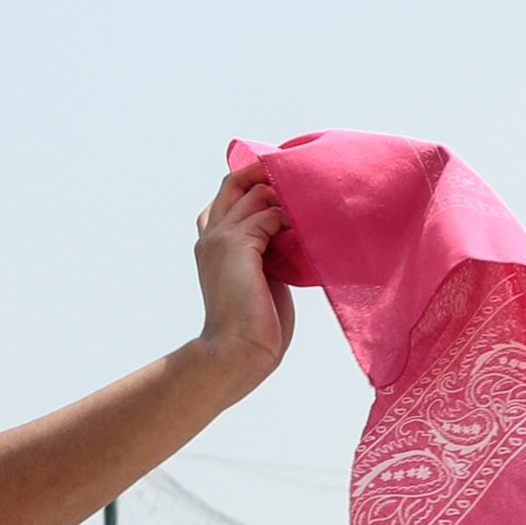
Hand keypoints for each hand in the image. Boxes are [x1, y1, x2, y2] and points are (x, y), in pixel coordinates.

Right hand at [190, 162, 295, 393]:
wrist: (239, 352)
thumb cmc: (255, 326)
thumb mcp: (262, 279)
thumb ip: (268, 252)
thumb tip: (293, 233)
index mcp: (212, 244)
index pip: (228, 198)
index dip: (253, 185)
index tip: (286, 187)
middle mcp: (211, 235)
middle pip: (234, 183)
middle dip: (265, 173)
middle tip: (301, 178)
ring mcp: (221, 237)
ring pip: (253, 193)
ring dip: (284, 194)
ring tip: (314, 202)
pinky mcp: (237, 244)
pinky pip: (268, 214)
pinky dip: (291, 217)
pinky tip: (309, 227)